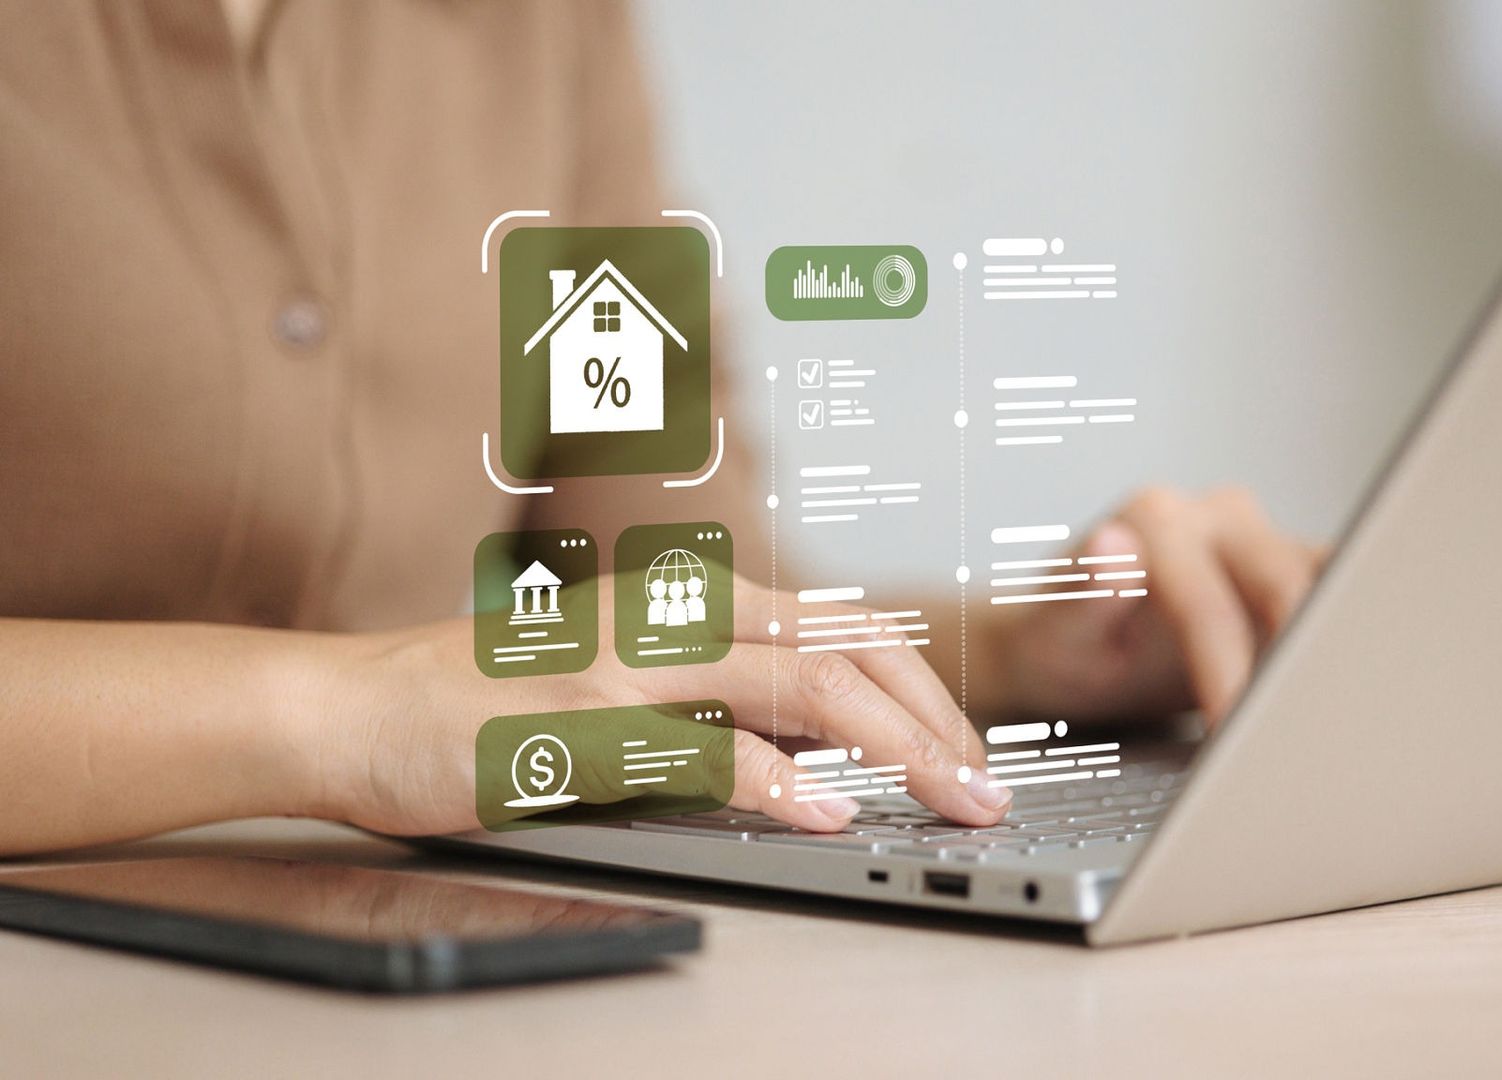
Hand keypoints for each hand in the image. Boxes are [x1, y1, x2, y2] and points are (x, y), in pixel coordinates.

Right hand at [309, 577, 1004, 836]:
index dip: (924, 689)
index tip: (966, 749)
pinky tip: (828, 814)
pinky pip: (708, 749)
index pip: (846, 627)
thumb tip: (826, 747)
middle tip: (985, 781)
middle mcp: (677, 615)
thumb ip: (722, 700)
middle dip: (937, 717)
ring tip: (948, 797)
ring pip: (807, 685)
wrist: (355, 705)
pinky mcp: (588, 724)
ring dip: (896, 746)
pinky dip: (781, 783)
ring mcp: (635, 663)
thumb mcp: (629, 683)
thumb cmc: (488, 701)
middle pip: (851, 648)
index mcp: (694, 601)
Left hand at [984, 486, 1326, 724]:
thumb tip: (1113, 546)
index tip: (1231, 731)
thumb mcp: (1056, 635)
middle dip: (1295, 662)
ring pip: (1327, 580)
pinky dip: (1341, 639)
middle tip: (1299, 735)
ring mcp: (1260, 538)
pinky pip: (1336, 593)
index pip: (1209, 604)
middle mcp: (1216, 516)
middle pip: (1285, 581)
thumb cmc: (1060, 643)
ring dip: (1332, 645)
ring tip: (1327, 716)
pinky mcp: (1290, 569)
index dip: (1226, 673)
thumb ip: (1084, 596)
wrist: (1070, 639)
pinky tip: (1340, 689)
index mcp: (1158, 521)